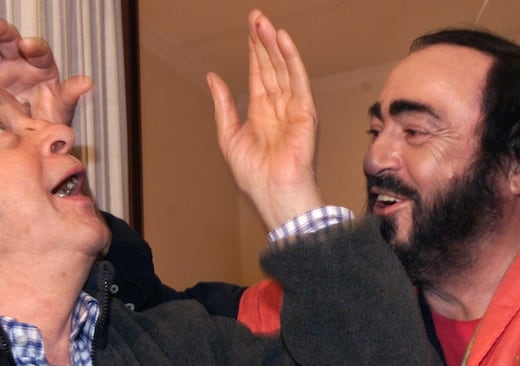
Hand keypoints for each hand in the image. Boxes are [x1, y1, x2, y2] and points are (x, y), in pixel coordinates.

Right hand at [0, 19, 91, 124]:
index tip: (27, 46)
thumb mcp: (60, 111)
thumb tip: (87, 82)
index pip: (38, 52)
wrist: (25, 146)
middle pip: (10, 43)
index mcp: (41, 68)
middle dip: (3, 33)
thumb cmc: (47, 125)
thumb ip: (69, 95)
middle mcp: (18, 65)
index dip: (33, 47)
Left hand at [207, 10, 321, 230]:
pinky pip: (298, 81)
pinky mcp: (306, 113)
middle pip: (271, 67)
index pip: (259, 74)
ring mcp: (294, 108)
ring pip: (284, 69)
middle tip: (255, 16)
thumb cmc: (253, 175)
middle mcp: (280, 107)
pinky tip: (283, 41)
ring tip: (264, 23)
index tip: (250, 29)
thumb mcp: (228, 135)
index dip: (254, 51)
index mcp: (262, 112)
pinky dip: (292, 60)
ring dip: (274, 45)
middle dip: (262, 42)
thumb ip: (223, 105)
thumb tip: (212, 77)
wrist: (272, 193)